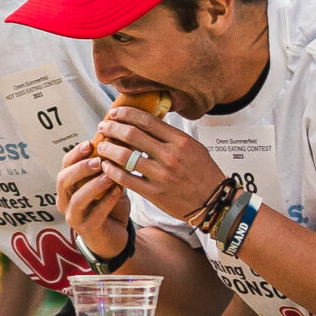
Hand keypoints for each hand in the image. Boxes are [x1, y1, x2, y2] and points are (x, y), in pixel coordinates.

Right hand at [57, 139, 131, 258]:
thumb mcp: (108, 184)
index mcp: (67, 187)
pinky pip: (94, 214)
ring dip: (93, 185)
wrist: (115, 236)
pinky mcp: (87, 229)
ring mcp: (74, 216)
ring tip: (109, 176)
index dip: (75, 154)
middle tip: (98, 160)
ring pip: (77, 199)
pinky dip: (107, 202)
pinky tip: (118, 192)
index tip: (89, 143)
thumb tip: (118, 143)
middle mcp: (65, 201)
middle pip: (63, 181)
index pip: (64, 166)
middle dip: (80, 168)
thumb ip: (108, 169)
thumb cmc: (109, 206)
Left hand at [91, 108, 225, 220]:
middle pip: (132, 134)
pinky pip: (125, 178)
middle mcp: (170, 156)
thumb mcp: (193, 147)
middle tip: (103, 126)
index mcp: (180, 141)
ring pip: (124, 156)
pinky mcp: (154, 193)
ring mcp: (161, 175)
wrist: (213, 202)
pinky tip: (106, 166)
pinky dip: (111, 170)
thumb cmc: (202, 173)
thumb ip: (170, 135)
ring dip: (108, 148)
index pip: (147, 120)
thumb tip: (146, 121)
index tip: (115, 113)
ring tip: (101, 146)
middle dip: (112, 128)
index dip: (126, 114)